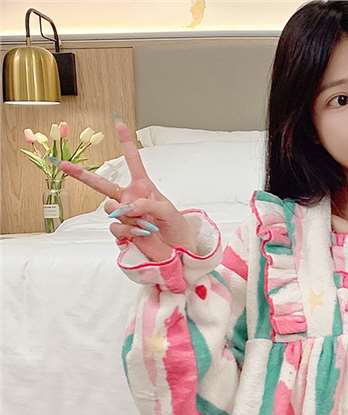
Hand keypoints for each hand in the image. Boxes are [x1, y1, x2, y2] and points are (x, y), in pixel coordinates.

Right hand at [51, 115, 195, 261]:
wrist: (178, 252)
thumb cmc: (177, 227)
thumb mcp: (168, 210)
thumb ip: (147, 203)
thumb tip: (126, 206)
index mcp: (143, 188)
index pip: (133, 161)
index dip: (126, 142)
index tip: (119, 122)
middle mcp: (129, 198)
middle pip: (100, 184)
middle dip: (80, 174)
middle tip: (62, 164)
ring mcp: (123, 215)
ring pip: (109, 208)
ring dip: (128, 215)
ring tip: (147, 224)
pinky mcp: (122, 231)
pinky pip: (115, 226)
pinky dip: (129, 229)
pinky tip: (143, 233)